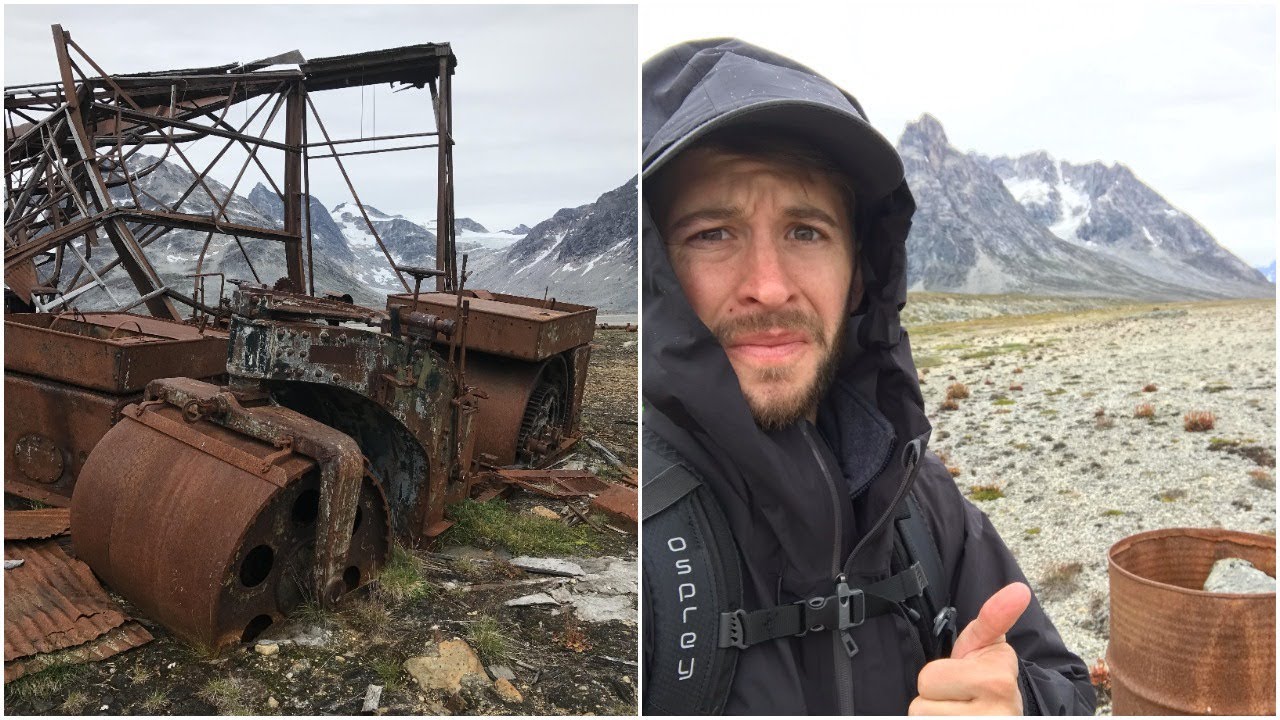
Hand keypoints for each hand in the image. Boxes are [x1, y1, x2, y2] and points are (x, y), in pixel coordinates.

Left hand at [908, 582, 1030, 715]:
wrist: (1006, 714)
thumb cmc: (986, 677)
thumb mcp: (986, 645)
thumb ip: (994, 616)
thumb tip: (1019, 589)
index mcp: (996, 680)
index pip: (927, 680)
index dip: (939, 679)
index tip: (964, 680)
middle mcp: (995, 715)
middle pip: (921, 707)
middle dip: (934, 702)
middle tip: (959, 700)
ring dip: (934, 718)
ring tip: (958, 714)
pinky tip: (956, 719)